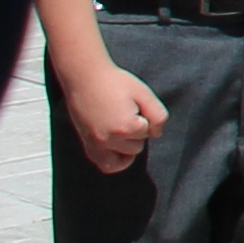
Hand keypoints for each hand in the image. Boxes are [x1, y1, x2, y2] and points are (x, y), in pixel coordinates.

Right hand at [61, 56, 167, 173]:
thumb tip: (156, 134)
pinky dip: (114, 161)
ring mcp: (96, 144)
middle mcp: (109, 140)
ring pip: (122, 160)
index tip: (135, 105)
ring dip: (127, 147)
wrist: (85, 78)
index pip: (148, 132)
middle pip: (136, 147)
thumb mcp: (144, 93)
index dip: (145, 118)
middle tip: (127, 115)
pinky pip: (104, 165)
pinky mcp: (87, 144)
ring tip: (123, 128)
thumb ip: (158, 115)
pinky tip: (118, 150)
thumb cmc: (116, 82)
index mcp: (126, 127)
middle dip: (137, 133)